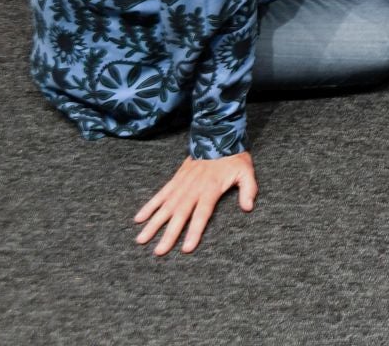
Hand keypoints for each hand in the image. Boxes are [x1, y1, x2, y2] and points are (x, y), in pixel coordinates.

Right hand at [134, 153, 256, 255]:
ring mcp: (182, 184)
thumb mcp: (246, 172)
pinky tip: (139, 218)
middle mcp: (193, 189)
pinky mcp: (176, 180)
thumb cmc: (233, 158)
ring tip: (141, 239)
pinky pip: (160, 195)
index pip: (201, 214)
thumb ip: (248, 190)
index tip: (185, 248)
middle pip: (179, 215)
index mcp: (210, 189)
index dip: (194, 231)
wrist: (217, 137)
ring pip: (165, 207)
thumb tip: (248, 207)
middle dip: (168, 234)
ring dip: (153, 224)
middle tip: (158, 252)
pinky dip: (149, 206)